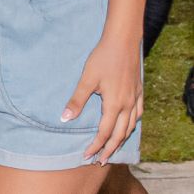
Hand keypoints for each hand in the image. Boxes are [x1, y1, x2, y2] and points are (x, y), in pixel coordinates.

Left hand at [62, 32, 143, 163]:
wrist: (122, 42)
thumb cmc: (102, 58)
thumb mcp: (86, 79)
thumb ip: (77, 100)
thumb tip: (64, 118)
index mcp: (114, 104)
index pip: (105, 132)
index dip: (96, 146)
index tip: (87, 156)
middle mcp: (128, 105)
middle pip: (120, 134)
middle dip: (110, 149)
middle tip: (100, 160)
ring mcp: (136, 99)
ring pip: (131, 126)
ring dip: (121, 139)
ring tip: (112, 148)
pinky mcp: (139, 92)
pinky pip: (138, 115)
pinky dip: (132, 125)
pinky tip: (128, 126)